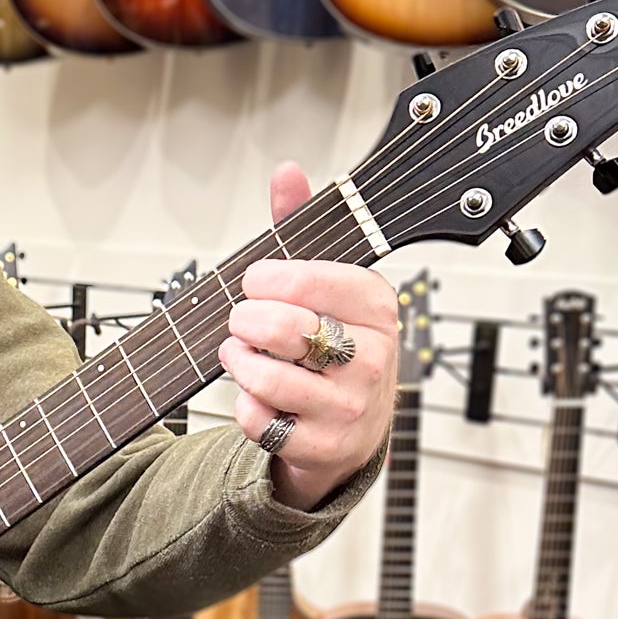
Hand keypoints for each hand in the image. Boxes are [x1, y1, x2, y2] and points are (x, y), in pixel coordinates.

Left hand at [220, 161, 398, 510]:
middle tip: (241, 322)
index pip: (311, 279)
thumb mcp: (326, 284)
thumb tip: (287, 171)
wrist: (352, 430)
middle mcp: (371, 356)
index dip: (267, 278)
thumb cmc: (334, 347)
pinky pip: (258, 419)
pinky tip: (259, 397)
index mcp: (377, 305)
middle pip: (284, 327)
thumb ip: (302, 226)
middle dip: (245, 321)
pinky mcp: (323, 447)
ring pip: (267, 376)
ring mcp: (350, 406)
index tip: (255, 281)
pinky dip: (244, 407)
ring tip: (244, 357)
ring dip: (239, 364)